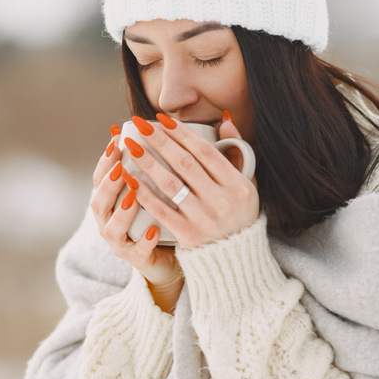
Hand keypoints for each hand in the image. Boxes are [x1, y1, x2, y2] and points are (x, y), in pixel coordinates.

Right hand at [90, 126, 182, 311]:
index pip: (102, 176)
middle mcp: (112, 220)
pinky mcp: (139, 260)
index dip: (106, 158)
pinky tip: (155, 231)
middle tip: (120, 160)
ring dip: (123, 209)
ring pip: (112, 228)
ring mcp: (123, 242)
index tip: (117, 136)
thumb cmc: (175, 211)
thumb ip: (179, 155)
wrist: (179, 254)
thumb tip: (193, 120)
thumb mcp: (174, 183)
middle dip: (108, 179)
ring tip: (134, 192)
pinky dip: (145, 241)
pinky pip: (138, 252)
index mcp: (116, 198)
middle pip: (99, 200)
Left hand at [125, 114, 258, 247]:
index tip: (162, 118)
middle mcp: (223, 201)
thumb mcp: (248, 184)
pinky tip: (130, 179)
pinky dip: (145, 194)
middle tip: (139, 125)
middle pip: (185, 163)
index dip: (182, 133)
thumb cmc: (239, 216)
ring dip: (148, 163)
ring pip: (171, 184)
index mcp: (239, 185)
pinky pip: (162, 210)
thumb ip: (237, 152)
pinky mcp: (189, 235)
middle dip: (159, 141)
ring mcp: (205, 219)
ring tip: (131, 147)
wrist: (236, 259)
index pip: (206, 151)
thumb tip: (226, 119)